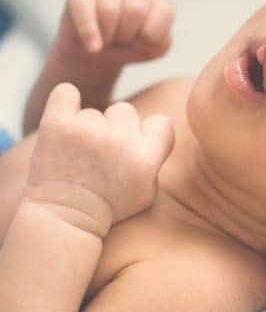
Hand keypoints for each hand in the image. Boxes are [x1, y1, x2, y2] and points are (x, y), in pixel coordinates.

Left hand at [25, 83, 174, 234]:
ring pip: (93, 112)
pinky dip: (65, 101)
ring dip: (86, 128)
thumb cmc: (108, 208)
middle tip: (100, 153)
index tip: (135, 146)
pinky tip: (64, 119)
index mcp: (146, 158)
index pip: (161, 123)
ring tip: (77, 156)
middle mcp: (121, 141)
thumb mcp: (147, 194)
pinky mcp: (58, 125)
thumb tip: (156, 131)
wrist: (64, 219)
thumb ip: (156, 160)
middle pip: (124, 111)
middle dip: (115, 127)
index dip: (149, 132)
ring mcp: (88, 131)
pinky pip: (65, 93)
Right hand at [54, 0, 173, 71]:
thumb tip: (145, 32)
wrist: (97, 55)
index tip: (142, 42)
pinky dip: (89, 31)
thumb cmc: (129, 48)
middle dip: (127, 35)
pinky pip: (83, 6)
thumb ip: (160, 41)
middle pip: (136, 10)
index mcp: (157, 1)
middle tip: (120, 40)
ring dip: (107, 35)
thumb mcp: (153, 50)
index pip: (165, 13)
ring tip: (106, 38)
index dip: (151, 37)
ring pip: (109, 9)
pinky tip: (93, 46)